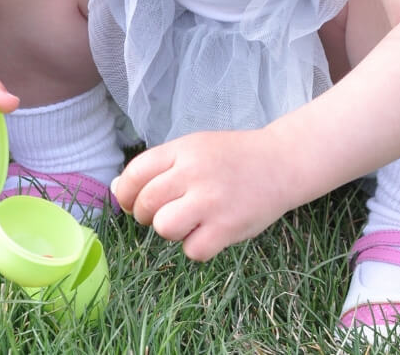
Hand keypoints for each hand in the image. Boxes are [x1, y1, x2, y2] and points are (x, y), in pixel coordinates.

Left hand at [112, 129, 291, 261]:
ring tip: (186, 222)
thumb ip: (159, 166)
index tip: (131, 202)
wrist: (281, 163)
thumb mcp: (193, 148)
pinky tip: (208, 233)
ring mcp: (211, 201)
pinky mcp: (228, 227)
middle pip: (146, 203)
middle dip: (145, 214)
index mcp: (182, 151)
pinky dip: (196, 247)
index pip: (135, 173)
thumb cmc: (231, 158)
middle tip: (162, 213)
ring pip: (164, 227)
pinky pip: (192, 250)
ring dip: (170, 230)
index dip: (126, 193)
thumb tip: (119, 190)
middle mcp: (193, 173)